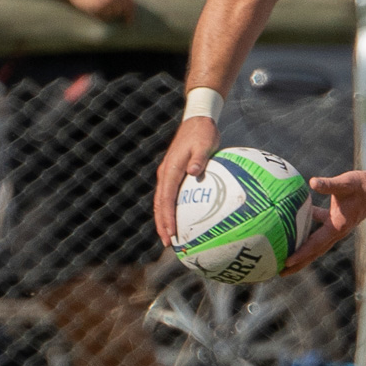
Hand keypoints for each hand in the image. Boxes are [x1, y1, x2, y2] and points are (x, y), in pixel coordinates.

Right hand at [153, 117, 220, 245]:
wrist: (198, 121)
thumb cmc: (204, 133)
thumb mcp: (205, 144)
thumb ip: (200, 158)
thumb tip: (193, 172)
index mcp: (171, 169)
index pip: (166, 198)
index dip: (167, 217)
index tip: (171, 233)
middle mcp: (165, 174)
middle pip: (159, 205)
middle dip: (162, 225)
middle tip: (168, 244)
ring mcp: (168, 175)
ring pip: (161, 202)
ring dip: (164, 220)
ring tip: (170, 238)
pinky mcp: (174, 174)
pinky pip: (169, 196)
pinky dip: (171, 210)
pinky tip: (181, 221)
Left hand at [281, 170, 365, 273]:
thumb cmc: (361, 185)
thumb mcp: (344, 184)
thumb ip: (328, 184)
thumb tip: (312, 182)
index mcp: (337, 227)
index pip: (315, 244)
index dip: (301, 254)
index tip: (286, 262)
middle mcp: (336, 232)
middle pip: (314, 253)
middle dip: (298, 264)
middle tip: (280, 272)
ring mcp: (336, 229)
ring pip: (316, 245)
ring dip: (302, 253)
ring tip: (285, 259)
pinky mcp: (335, 222)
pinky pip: (318, 232)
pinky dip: (306, 233)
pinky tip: (293, 227)